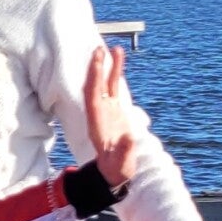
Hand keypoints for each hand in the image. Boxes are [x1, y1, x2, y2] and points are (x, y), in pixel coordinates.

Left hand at [81, 35, 143, 188]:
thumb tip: (129, 137)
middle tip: (99, 50)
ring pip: (105, 84)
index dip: (94, 81)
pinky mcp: (115, 109)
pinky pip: (113, 87)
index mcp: (97, 124)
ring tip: (113, 49)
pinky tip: (119, 58)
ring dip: (107, 67)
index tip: (96, 66)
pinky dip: (115, 73)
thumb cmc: (117, 169)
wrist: (115, 172)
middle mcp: (99, 113)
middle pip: (94, 87)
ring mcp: (106, 109)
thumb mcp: (121, 164)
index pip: (92, 98)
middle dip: (96, 69)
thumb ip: (124, 151)